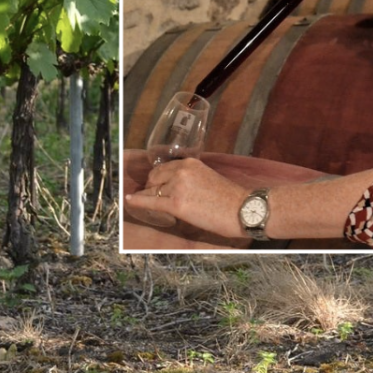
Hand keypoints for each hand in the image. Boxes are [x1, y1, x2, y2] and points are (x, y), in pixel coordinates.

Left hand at [126, 157, 247, 238]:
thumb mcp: (209, 178)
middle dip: (151, 186)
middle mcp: (182, 170)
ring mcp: (177, 186)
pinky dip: (137, 201)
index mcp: (191, 163)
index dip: (158, 178)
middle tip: (153, 196)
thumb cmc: (230, 198)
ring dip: (149, 197)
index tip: (155, 184)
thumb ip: (192, 179)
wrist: (242, 209)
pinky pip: (150, 201)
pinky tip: (129, 200)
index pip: (165, 168)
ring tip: (147, 203)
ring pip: (152, 190)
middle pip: (154, 177)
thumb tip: (177, 189)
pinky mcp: (175, 203)